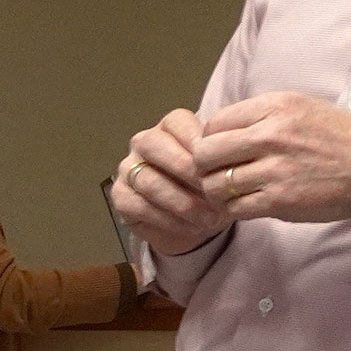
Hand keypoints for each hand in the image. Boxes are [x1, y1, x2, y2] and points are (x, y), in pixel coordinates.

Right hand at [111, 109, 234, 254]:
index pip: (177, 122)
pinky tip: (190, 228)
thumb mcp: (223, 171)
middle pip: (153, 145)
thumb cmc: (211, 189)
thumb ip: (223, 161)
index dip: (198, 143)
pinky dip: (169, 219)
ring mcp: (128, 169)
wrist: (196, 223)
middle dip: (186, 170)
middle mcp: (144, 142)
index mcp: (170, 127)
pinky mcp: (121, 196)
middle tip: (213, 192)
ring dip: (182, 202)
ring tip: (209, 219)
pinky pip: (139, 206)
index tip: (220, 164)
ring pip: (148, 180)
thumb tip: (229, 166)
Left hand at [190, 91, 350, 225]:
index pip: (214, 123)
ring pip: (215, 184)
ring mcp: (275, 169)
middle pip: (205, 154)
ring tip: (229, 191)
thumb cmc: (342, 137)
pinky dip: (232, 209)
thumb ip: (262, 116)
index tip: (221, 148)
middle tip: (216, 172)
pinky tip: (244, 204)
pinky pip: (235, 207)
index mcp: (275, 107)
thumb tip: (221, 130)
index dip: (210, 138)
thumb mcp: (303, 107)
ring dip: (216, 191)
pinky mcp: (280, 200)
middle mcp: (271, 135)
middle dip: (204, 166)